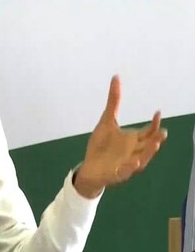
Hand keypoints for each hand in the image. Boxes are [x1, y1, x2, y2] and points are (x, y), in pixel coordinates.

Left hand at [73, 75, 167, 198]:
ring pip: (142, 159)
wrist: (89, 167)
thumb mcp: (106, 121)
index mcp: (133, 140)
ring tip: (155, 145)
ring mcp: (127, 164)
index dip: (154, 124)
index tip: (157, 112)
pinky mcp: (117, 173)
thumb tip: (116, 77)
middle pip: (148, 146)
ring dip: (148, 153)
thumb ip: (113, 101)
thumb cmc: (101, 144)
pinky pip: (126, 171)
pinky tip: (134, 161)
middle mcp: (134, 151)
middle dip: (156, 140)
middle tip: (163, 133)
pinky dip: (131, 167)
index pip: (148, 132)